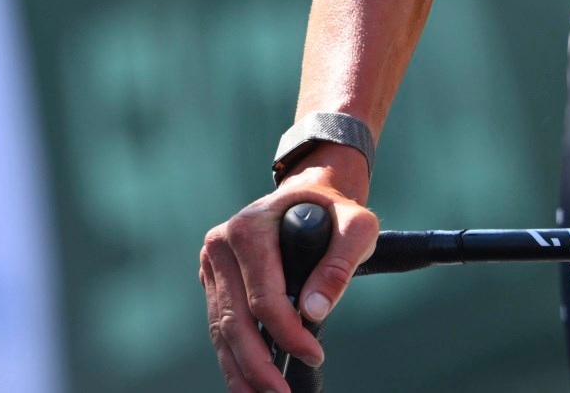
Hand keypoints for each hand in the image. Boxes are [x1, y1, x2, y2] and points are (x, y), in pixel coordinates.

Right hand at [200, 151, 378, 392]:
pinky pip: (218, 326)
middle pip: (234, 318)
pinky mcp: (214, 281)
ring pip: (221, 328)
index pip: (263, 295)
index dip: (287, 332)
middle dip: (258, 363)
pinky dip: (231, 358)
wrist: (311, 195)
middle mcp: (221, 244)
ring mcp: (213, 264)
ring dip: (240, 369)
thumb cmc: (335, 211)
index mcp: (250, 228)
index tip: (313, 354)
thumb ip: (340, 264)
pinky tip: (245, 383)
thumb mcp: (356, 226)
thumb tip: (313, 311)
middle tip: (282, 392)